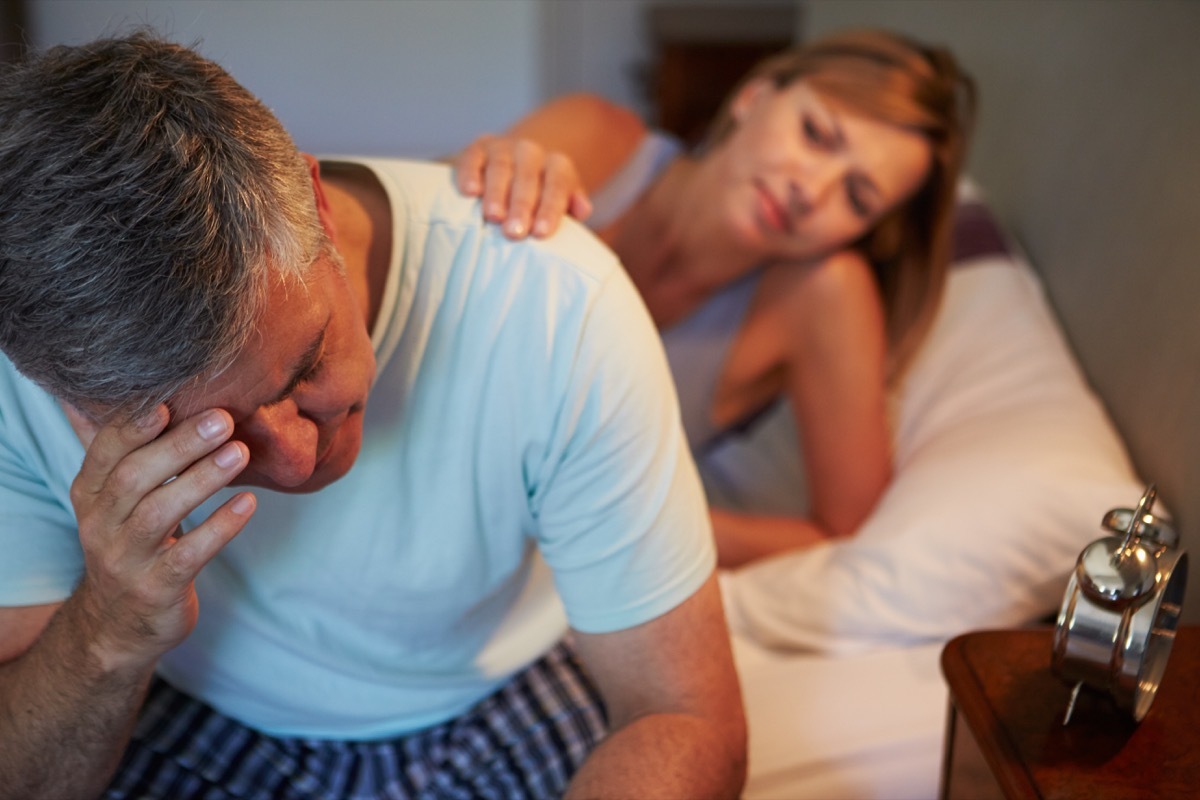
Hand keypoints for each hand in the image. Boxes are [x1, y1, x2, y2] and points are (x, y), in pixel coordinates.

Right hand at [67, 405, 255, 672]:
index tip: (168, 399)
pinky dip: (220, 528)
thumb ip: (123, 451)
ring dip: (202, 479)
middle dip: (179, 445)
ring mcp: (125, 559)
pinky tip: (248, 504)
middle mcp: (100, 524)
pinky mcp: (155, 588)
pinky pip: (188, 556)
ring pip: (158, 513)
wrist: (118, 625)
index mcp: (90, 493)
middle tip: (223, 418)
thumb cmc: (130, 543)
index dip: (133, 425)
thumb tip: (120, 392)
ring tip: (240, 452)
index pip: (106, 451)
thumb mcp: (116, 500)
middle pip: (134, 477)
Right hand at [454, 134, 592, 238]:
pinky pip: (473, 158)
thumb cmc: (539, 196)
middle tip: (514, 233)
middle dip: (521, 207)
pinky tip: (469, 192)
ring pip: (501, 168)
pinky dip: (470, 173)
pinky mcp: (477, 148)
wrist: (514, 165)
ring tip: (492, 217)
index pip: (558, 186)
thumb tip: (583, 210)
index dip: (550, 209)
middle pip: (528, 178)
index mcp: (557, 165)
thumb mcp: (560, 200)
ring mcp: (503, 147)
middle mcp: (531, 152)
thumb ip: (571, 206)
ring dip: (496, 193)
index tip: (541, 233)